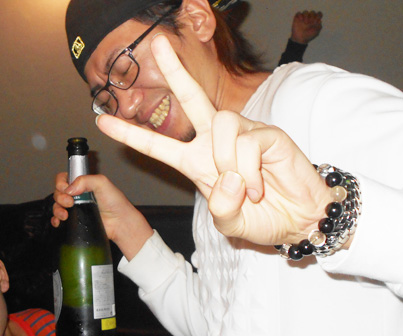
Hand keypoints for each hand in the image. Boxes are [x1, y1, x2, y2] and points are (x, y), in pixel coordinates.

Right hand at [52, 172, 153, 259]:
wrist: (120, 223)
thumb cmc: (116, 203)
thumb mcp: (102, 183)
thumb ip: (86, 180)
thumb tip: (69, 189)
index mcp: (82, 184)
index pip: (64, 178)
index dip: (61, 183)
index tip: (66, 188)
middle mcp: (77, 195)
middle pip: (58, 192)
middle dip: (60, 197)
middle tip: (70, 202)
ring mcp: (75, 209)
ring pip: (56, 206)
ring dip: (57, 209)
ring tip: (65, 214)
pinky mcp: (75, 221)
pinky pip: (58, 220)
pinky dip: (55, 220)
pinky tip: (59, 222)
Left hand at [94, 34, 329, 245]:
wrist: (299, 220)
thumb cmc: (263, 218)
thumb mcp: (230, 224)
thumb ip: (221, 209)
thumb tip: (228, 179)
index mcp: (198, 162)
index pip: (160, 145)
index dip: (132, 134)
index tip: (103, 122)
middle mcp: (218, 142)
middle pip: (192, 98)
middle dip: (175, 71)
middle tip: (156, 44)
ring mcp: (244, 134)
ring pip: (222, 124)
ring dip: (228, 161)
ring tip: (245, 189)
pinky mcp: (268, 134)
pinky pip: (247, 142)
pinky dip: (248, 171)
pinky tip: (258, 187)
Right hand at [291, 10, 322, 44]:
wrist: (300, 39)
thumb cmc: (308, 36)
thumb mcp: (316, 32)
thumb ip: (319, 26)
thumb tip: (319, 21)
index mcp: (315, 20)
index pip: (319, 14)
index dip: (318, 16)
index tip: (316, 21)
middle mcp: (309, 18)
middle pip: (312, 12)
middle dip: (312, 16)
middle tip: (310, 23)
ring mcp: (303, 18)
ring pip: (306, 12)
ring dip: (306, 16)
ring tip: (305, 22)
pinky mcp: (297, 18)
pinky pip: (299, 13)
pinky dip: (300, 15)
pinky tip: (300, 20)